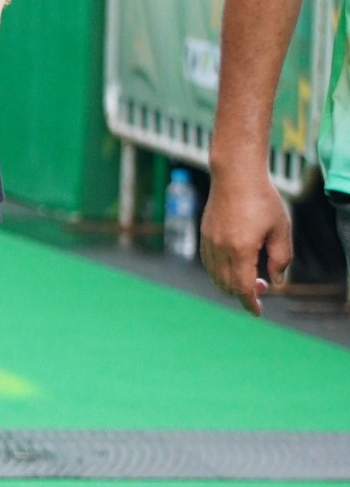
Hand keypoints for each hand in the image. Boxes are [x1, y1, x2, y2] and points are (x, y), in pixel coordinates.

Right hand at [200, 167, 291, 316]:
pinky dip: (219, 272)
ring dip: (230, 284)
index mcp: (241, 249)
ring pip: (215, 276)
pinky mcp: (204, 234)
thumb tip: (276, 280)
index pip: (242, 288)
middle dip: (243, 293)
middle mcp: (221, 248)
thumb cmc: (262, 198)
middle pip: (226, 285)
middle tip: (263, 286)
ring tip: (248, 275)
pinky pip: (208, 262)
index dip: (250, 303)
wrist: (235, 174)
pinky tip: (232, 264)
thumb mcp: (280, 229)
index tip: (257, 312)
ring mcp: (209, 241)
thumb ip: (281, 257)